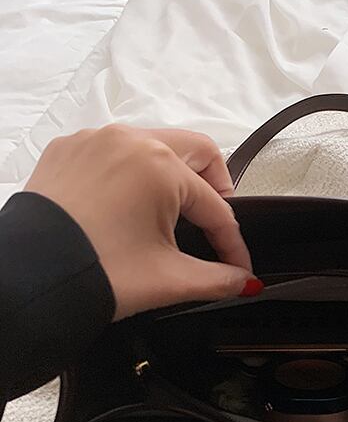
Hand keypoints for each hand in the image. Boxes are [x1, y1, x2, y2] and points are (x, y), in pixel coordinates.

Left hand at [25, 125, 260, 319]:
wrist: (28, 280)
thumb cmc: (95, 272)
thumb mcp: (170, 279)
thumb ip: (219, 279)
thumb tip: (244, 282)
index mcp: (161, 166)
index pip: (216, 207)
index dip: (232, 243)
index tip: (238, 268)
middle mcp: (130, 140)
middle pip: (197, 152)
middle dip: (215, 188)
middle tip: (213, 224)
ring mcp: (95, 140)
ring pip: (155, 146)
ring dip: (173, 177)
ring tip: (170, 216)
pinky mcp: (69, 149)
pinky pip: (115, 151)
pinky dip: (132, 174)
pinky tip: (128, 208)